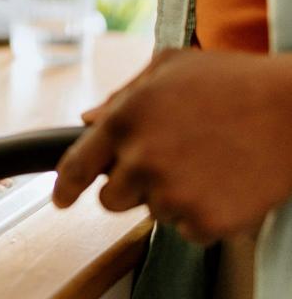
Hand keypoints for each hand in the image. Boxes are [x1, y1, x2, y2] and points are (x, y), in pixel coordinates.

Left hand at [52, 48, 291, 242]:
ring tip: (208, 161)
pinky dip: (203, 214)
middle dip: (131, 185)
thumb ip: (123, 96)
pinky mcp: (205, 222)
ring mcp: (173, 194)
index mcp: (126, 119)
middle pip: (111, 199)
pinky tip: (226, 181)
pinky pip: (188, 231)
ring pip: (153, 213)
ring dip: (171, 196)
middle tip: (168, 161)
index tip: (61, 199)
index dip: (64, 187)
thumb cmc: (237, 82)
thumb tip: (88, 120)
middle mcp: (142, 159)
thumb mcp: (172, 67)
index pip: (76, 165)